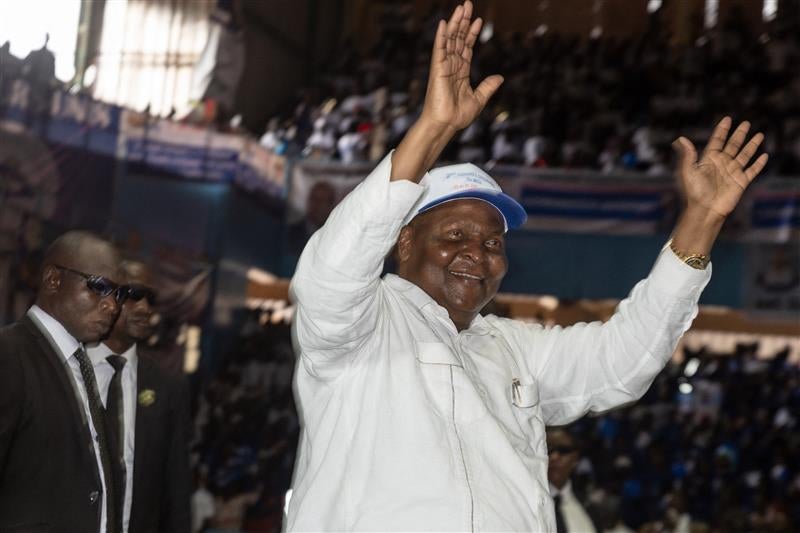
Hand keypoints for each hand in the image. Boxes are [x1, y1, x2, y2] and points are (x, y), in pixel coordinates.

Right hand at [420, 1, 502, 132]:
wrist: (446, 125)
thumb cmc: (458, 116)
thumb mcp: (479, 99)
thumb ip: (488, 87)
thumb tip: (500, 78)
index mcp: (461, 72)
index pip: (467, 47)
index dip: (472, 34)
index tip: (478, 20)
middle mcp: (452, 66)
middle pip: (458, 39)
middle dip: (463, 22)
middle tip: (468, 5)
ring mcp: (444, 66)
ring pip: (450, 40)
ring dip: (455, 23)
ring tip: (461, 8)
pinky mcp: (437, 69)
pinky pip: (439, 49)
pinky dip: (441, 36)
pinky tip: (443, 23)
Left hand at [672, 117, 768, 218]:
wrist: (705, 210)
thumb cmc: (694, 192)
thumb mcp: (688, 171)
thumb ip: (688, 155)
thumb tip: (681, 139)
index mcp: (709, 160)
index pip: (717, 141)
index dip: (722, 130)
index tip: (727, 119)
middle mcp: (722, 164)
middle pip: (733, 145)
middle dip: (739, 134)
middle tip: (745, 123)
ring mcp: (732, 172)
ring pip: (744, 155)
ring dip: (752, 145)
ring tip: (759, 135)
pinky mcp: (741, 182)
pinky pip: (752, 171)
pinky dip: (759, 164)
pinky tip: (764, 156)